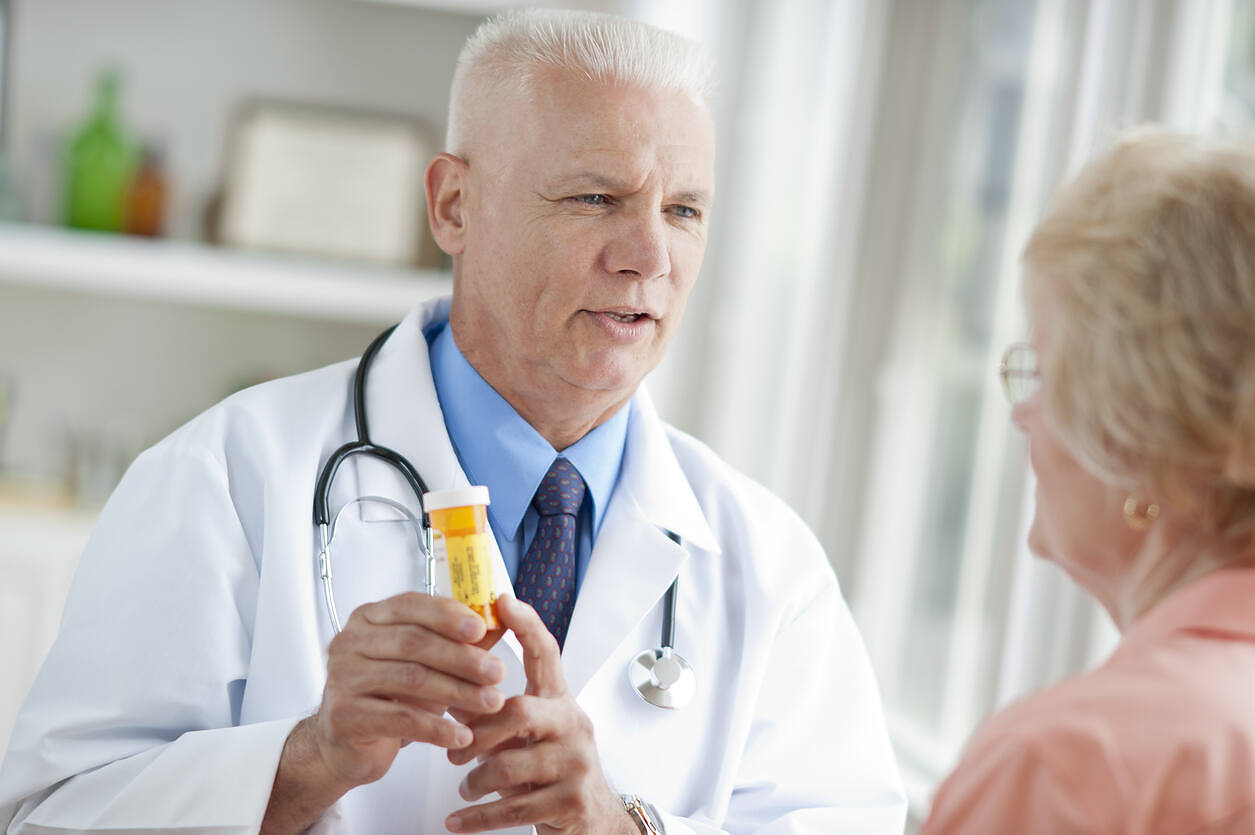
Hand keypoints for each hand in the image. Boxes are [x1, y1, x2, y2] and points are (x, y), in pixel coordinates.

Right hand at [310, 591, 507, 788]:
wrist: (346, 744)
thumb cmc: (389, 696)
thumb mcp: (427, 663)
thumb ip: (460, 641)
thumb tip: (502, 620)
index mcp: (369, 617)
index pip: (411, 605)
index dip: (448, 615)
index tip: (482, 629)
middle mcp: (350, 642)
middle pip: (414, 642)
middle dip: (462, 657)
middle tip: (498, 672)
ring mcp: (343, 677)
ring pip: (411, 678)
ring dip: (459, 691)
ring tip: (491, 702)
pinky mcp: (345, 715)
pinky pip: (401, 718)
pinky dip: (437, 728)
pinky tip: (462, 736)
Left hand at [444, 595, 635, 834]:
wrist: (591, 822)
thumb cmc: (550, 772)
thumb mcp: (526, 737)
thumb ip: (493, 712)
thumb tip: (444, 682)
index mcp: (559, 702)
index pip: (546, 654)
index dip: (526, 625)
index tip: (502, 602)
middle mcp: (573, 725)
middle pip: (520, 711)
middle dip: (479, 732)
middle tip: (455, 753)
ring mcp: (576, 764)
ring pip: (511, 764)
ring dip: (476, 781)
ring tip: (465, 788)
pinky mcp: (571, 801)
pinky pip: (514, 809)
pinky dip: (478, 819)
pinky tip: (458, 822)